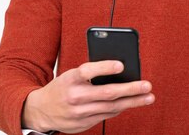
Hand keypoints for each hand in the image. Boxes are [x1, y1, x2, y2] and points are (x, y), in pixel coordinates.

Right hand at [22, 60, 154, 133]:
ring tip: (147, 97)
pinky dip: (119, 109)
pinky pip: (106, 115)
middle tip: (147, 85)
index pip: (88, 71)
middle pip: (107, 93)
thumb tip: (119, 70)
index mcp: (70, 79)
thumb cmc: (62, 87)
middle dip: (130, 89)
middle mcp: (75, 96)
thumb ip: (90, 73)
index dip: (105, 67)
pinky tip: (130, 103)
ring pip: (111, 107)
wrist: (41, 111)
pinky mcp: (83, 124)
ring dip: (132, 102)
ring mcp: (79, 113)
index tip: (121, 64)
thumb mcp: (70, 75)